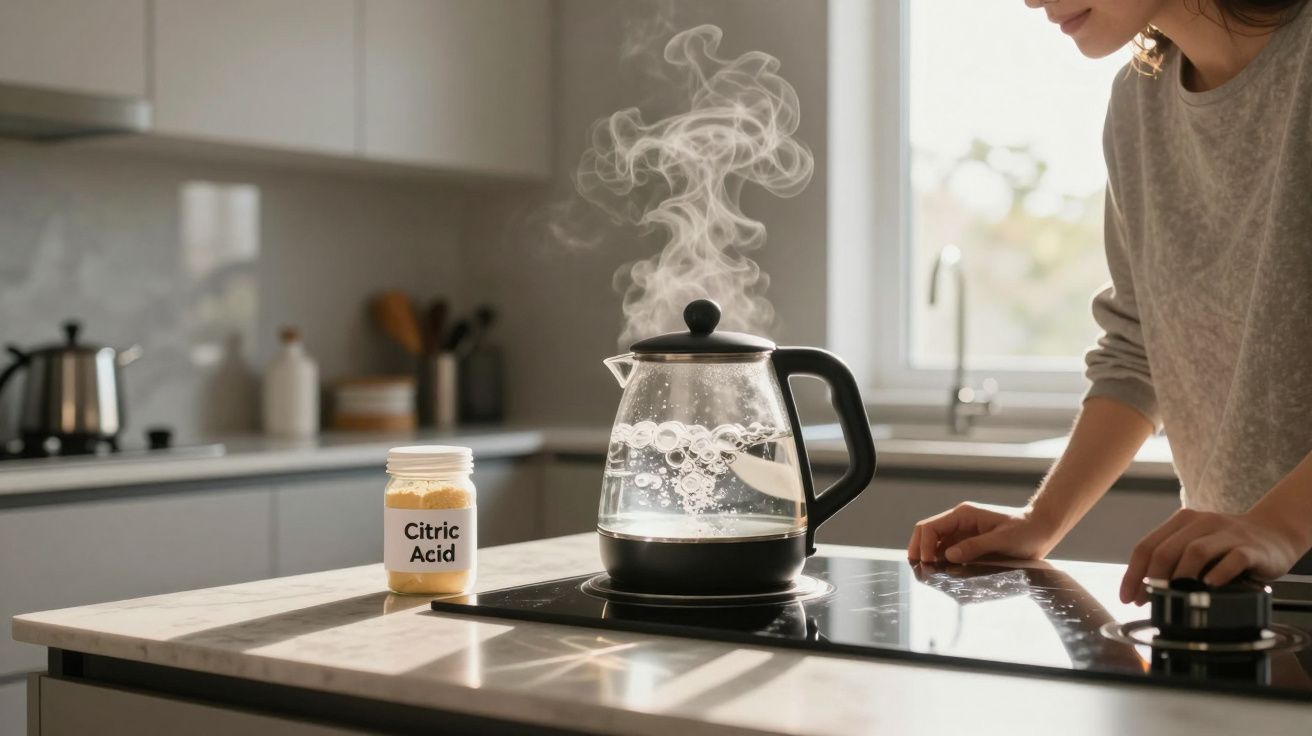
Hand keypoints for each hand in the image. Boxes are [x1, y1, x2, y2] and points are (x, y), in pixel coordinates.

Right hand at [906, 502, 1060, 563]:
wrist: (1042, 529)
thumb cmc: (1026, 531)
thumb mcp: (1002, 540)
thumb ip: (974, 546)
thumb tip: (947, 555)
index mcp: (963, 515)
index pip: (930, 527)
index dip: (923, 545)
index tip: (927, 564)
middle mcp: (959, 523)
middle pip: (926, 534)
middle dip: (919, 551)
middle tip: (919, 571)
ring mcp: (963, 534)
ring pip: (935, 545)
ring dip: (930, 559)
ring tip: (930, 577)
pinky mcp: (969, 545)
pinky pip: (948, 553)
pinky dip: (942, 564)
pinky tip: (944, 575)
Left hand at [1118, 508, 1305, 603]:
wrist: (1273, 533)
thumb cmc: (1227, 547)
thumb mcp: (1196, 548)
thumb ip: (1173, 563)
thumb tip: (1146, 595)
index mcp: (1181, 522)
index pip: (1146, 547)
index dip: (1133, 574)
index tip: (1128, 598)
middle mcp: (1201, 522)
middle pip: (1166, 550)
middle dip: (1153, 580)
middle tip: (1152, 603)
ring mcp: (1226, 533)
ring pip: (1195, 552)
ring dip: (1182, 577)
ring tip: (1178, 596)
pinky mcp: (1250, 547)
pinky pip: (1232, 559)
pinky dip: (1219, 574)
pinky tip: (1211, 587)